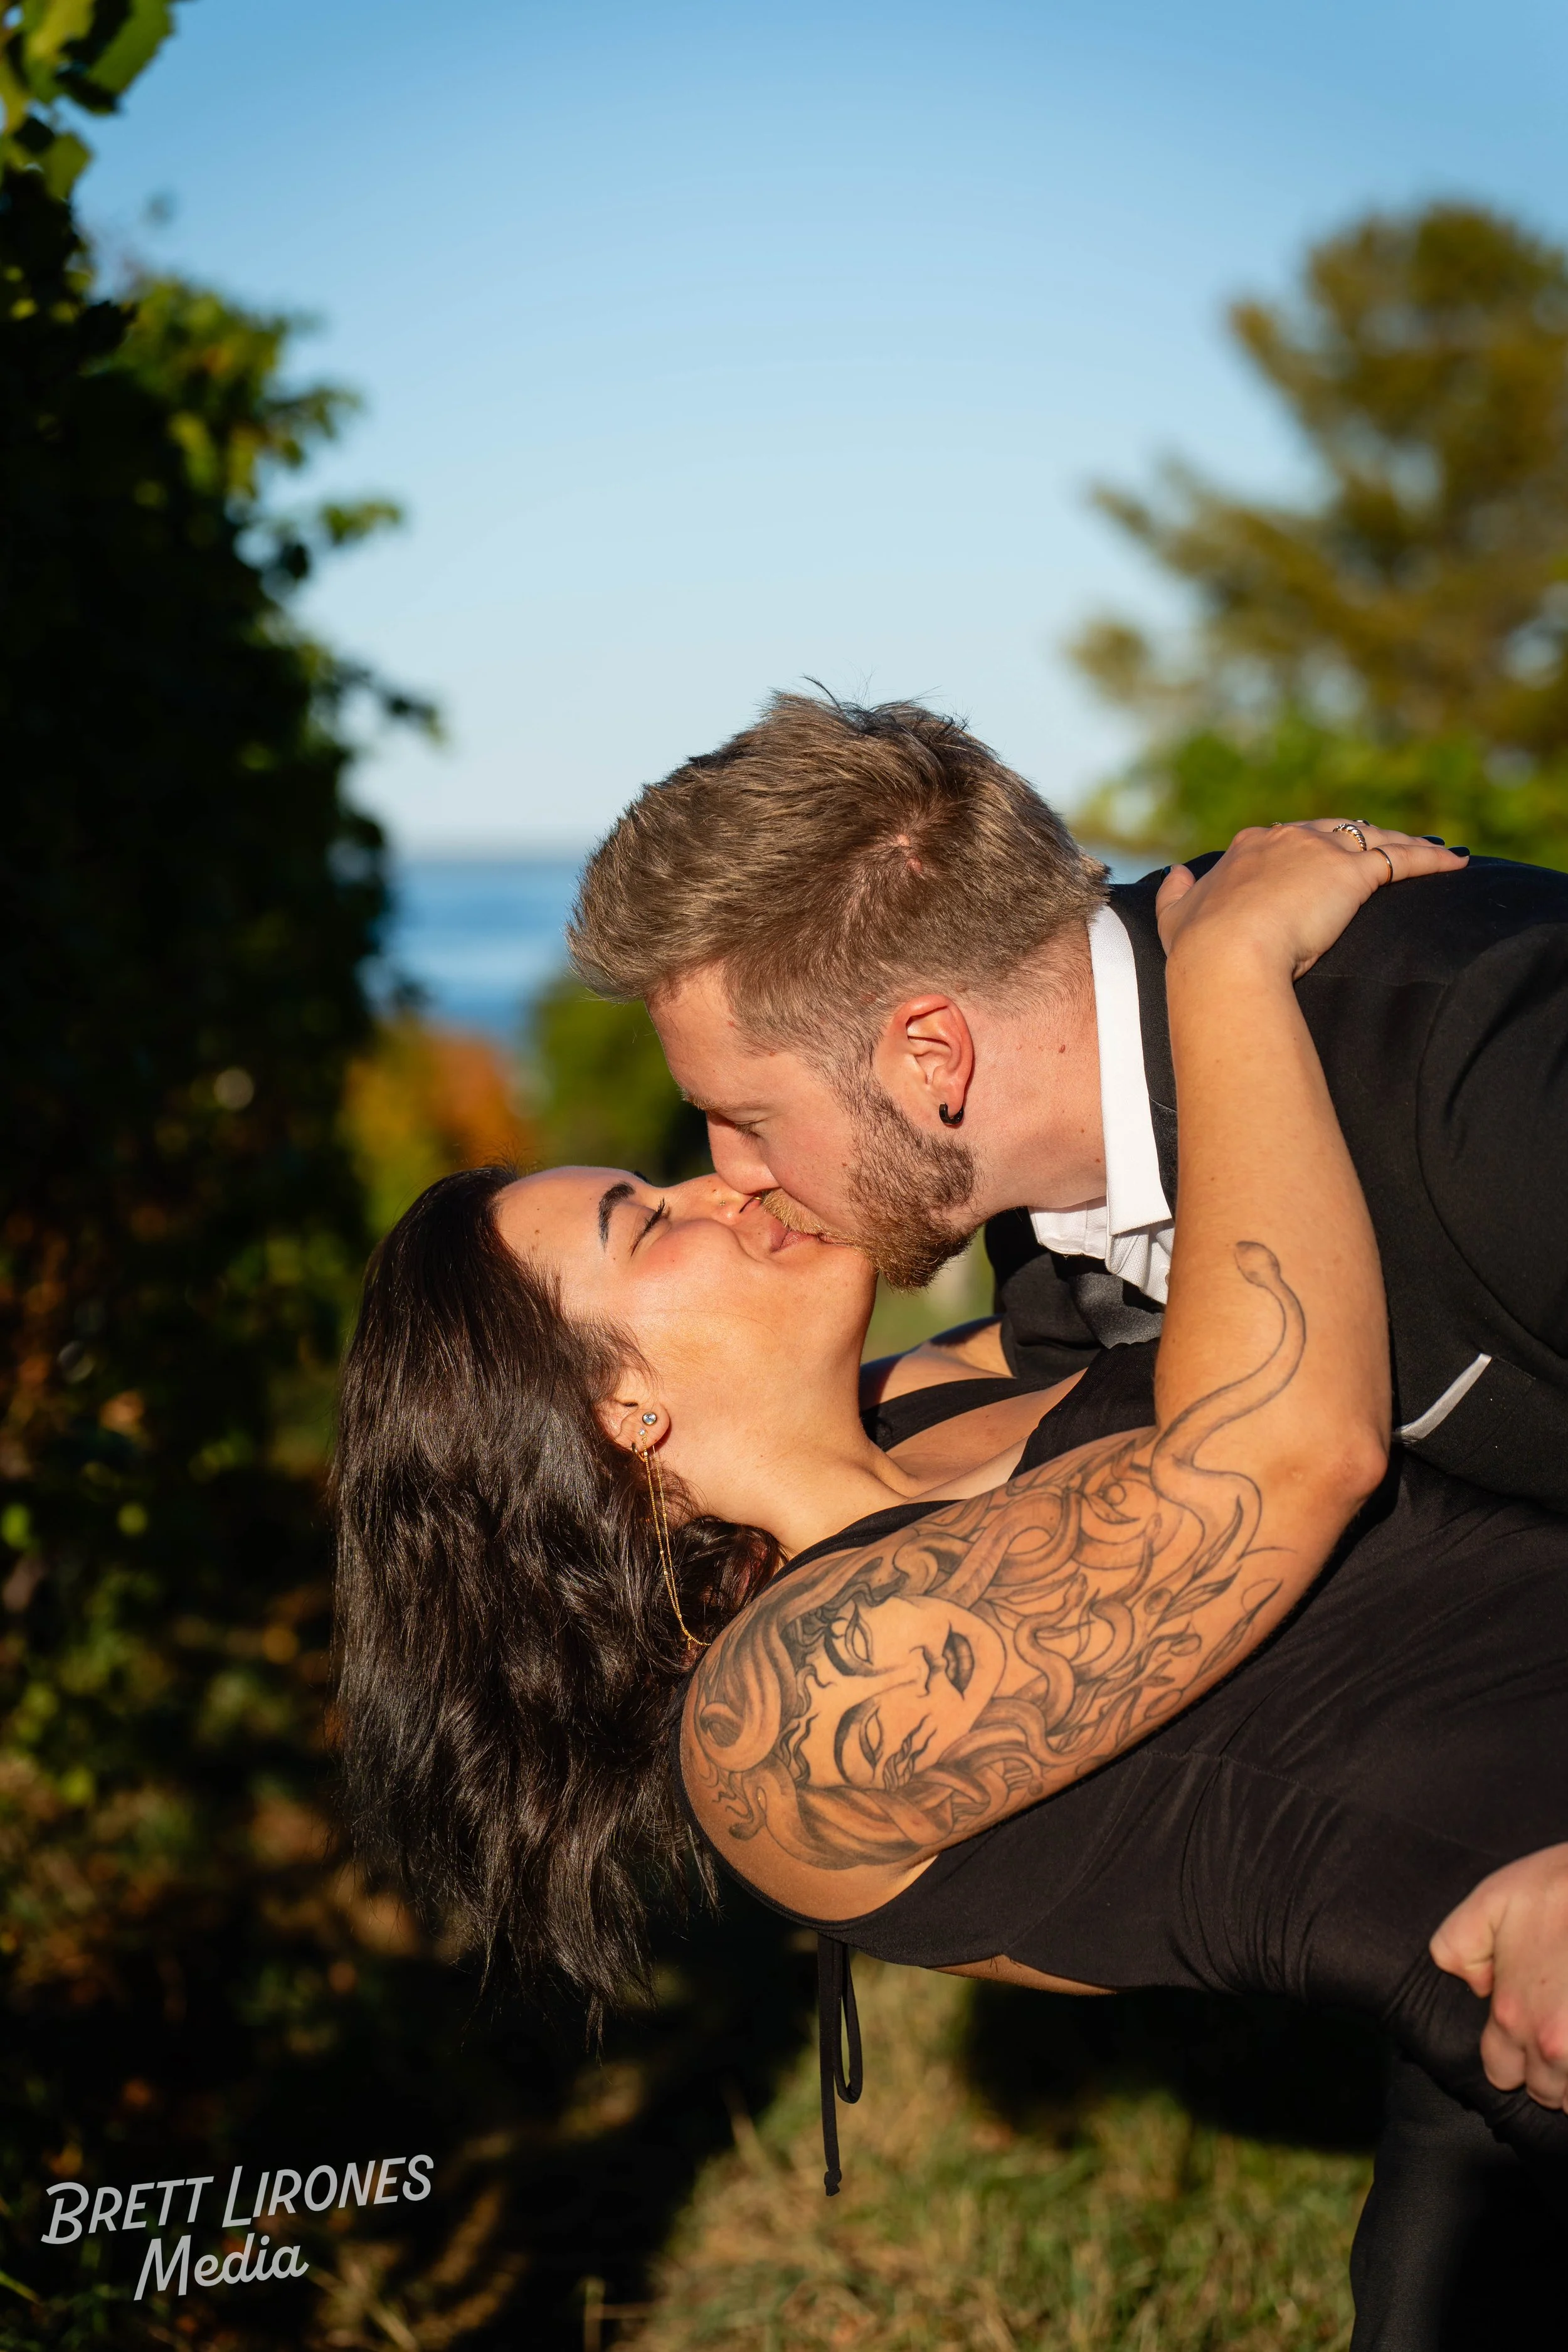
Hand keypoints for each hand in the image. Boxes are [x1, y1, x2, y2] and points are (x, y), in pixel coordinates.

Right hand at [1155, 822, 1468, 978]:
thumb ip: (1174, 894)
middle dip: (1362, 837)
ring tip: (1431, 853)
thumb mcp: (1175, 918)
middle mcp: (1284, 839)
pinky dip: (1430, 859)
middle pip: (1336, 830)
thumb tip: (1174, 873)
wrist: (1223, 957)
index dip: (1312, 847)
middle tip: (1387, 848)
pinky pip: (1401, 859)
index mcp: (1247, 850)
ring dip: (1403, 842)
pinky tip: (1454, 863)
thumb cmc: (1200, 948)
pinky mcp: (1350, 873)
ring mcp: (1318, 852)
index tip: (1326, 859)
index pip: (1289, 839)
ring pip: (1372, 837)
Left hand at [1430, 1843, 1567, 2109]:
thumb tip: (1475, 1987)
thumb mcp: (1488, 1903)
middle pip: (1546, 2092)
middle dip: (1549, 2073)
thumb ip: (1457, 1947)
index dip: (1511, 2057)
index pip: (1500, 2073)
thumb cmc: (1556, 1887)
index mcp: (1513, 2016)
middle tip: (1558, 2036)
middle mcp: (1553, 2045)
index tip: (1525, 2035)